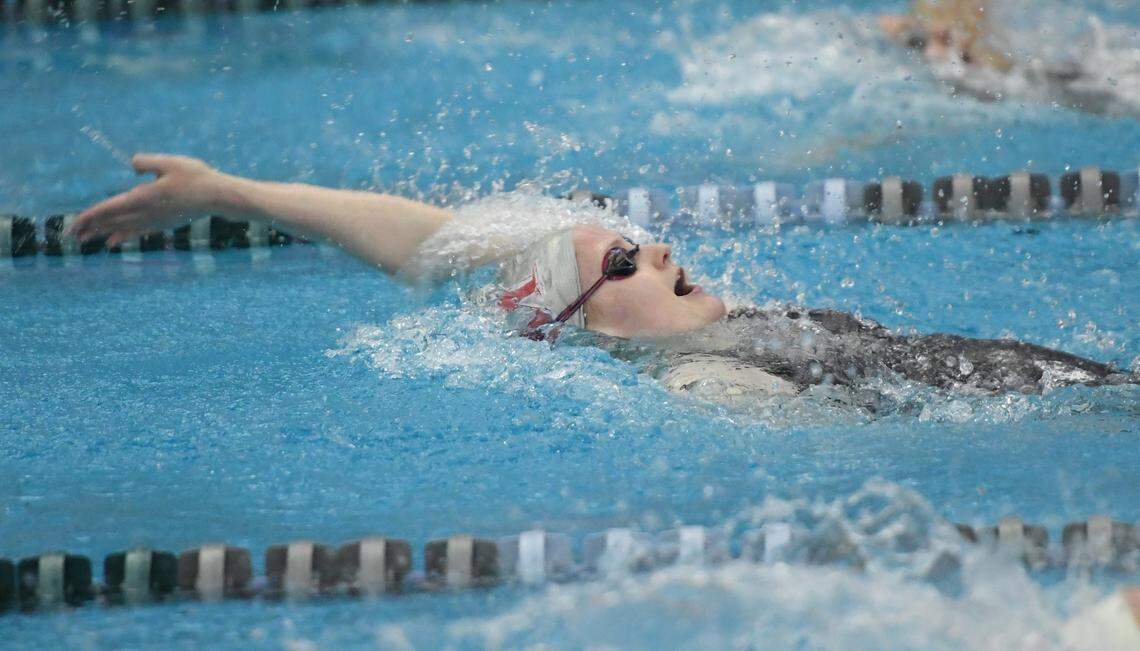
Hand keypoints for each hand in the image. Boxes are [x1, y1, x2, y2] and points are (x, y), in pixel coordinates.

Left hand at [69, 153, 228, 246]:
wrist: (219, 197)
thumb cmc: (197, 178)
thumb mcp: (170, 162)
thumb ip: (147, 162)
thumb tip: (133, 165)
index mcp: (143, 197)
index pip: (109, 209)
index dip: (90, 217)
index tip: (74, 225)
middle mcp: (146, 213)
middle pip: (113, 222)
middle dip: (92, 228)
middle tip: (73, 236)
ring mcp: (155, 221)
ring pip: (123, 228)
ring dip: (104, 233)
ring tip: (88, 240)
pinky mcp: (164, 223)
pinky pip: (137, 232)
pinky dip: (123, 236)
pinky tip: (114, 241)